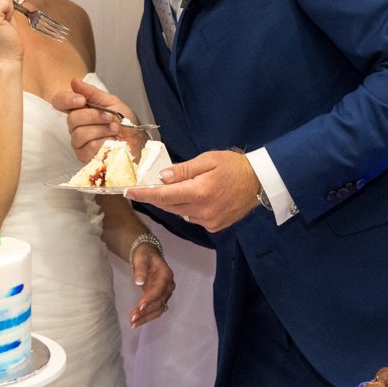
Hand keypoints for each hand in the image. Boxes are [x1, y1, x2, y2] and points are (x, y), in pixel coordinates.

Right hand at [51, 77, 144, 162]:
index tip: (81, 100)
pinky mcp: (85, 156)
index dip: (66, 99)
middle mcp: (76, 126)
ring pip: (80, 134)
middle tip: (110, 118)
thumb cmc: (125, 122)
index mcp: (80, 110)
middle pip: (72, 119)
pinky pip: (88, 148)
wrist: (138, 141)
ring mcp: (79, 142)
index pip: (60, 102)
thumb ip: (92, 93)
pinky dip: (104, 143)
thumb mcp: (111, 102)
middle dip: (94, 116)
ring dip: (101, 130)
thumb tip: (74, 81)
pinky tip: (111, 142)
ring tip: (114, 130)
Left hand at [128, 150, 260, 232]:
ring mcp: (209, 221)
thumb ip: (184, 170)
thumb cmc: (233, 166)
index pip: (163, 195)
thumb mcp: (208, 160)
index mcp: (199, 192)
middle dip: (157, 197)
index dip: (143, 194)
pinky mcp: (215, 226)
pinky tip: (194, 198)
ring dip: (173, 203)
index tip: (128, 192)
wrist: (260, 182)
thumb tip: (162, 178)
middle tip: (145, 188)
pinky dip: (188, 209)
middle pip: (169, 206)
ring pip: (180, 213)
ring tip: (173, 190)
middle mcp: (202, 210)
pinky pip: (192, 218)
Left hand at [129, 242, 175, 327]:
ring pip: (159, 309)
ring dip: (146, 317)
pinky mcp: (160, 299)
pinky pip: (156, 310)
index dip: (150, 298)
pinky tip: (136, 322)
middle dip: (146, 311)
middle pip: (159, 302)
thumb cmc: (145, 256)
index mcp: (166, 275)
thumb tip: (139, 282)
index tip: (139, 306)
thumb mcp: (141, 258)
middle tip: (132, 318)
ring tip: (133, 323)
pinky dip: (147, 317)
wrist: (149, 255)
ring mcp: (165, 294)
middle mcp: (168, 286)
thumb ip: (140, 269)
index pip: (159, 289)